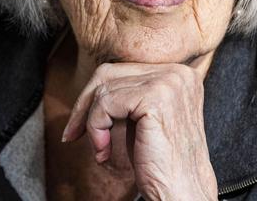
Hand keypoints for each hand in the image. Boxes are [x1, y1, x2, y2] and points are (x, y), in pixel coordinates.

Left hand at [61, 62, 217, 200]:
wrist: (182, 193)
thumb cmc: (162, 162)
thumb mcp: (145, 119)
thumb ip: (130, 94)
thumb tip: (93, 84)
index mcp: (179, 73)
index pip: (123, 68)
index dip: (97, 94)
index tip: (81, 121)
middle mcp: (177, 72)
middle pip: (110, 72)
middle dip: (85, 103)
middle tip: (74, 132)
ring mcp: (168, 82)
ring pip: (105, 88)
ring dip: (92, 121)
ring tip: (100, 149)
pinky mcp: (155, 98)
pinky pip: (106, 103)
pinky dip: (96, 127)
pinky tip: (103, 151)